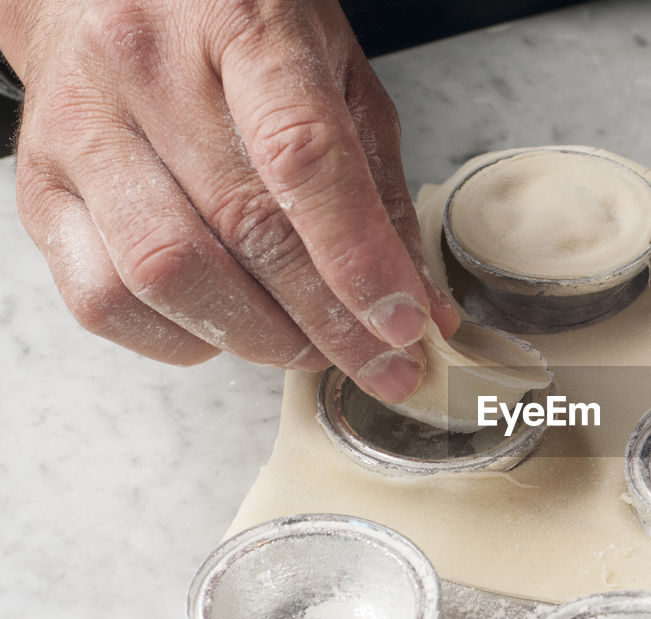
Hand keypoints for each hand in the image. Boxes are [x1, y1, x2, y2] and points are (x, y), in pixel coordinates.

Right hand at [1, 0, 458, 401]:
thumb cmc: (229, 27)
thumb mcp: (334, 74)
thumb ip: (379, 188)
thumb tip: (421, 305)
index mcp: (240, 21)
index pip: (302, 155)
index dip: (358, 257)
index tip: (403, 324)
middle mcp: (145, 68)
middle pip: (244, 228)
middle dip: (329, 322)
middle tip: (382, 365)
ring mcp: (81, 130)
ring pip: (168, 274)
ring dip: (259, 337)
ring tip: (311, 347)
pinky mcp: (40, 189)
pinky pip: (104, 300)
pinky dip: (181, 339)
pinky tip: (229, 329)